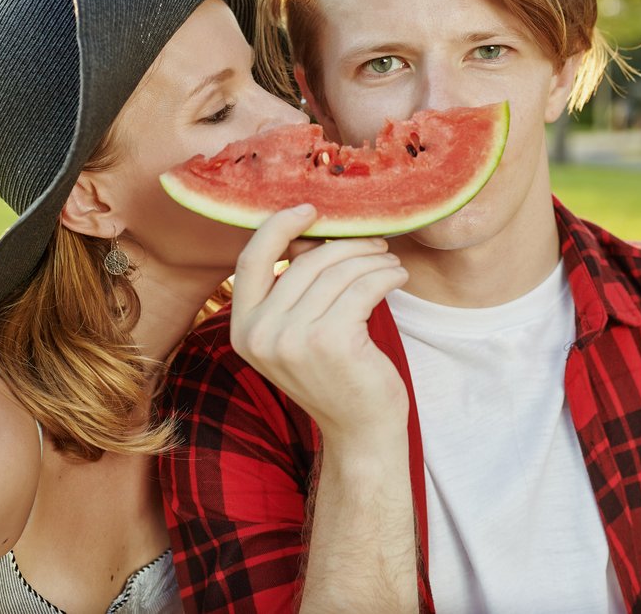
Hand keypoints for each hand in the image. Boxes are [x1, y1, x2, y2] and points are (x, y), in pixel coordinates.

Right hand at [231, 205, 409, 442]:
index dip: (278, 227)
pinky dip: (386, 275)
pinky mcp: (331, 342)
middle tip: (375, 244)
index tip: (310, 210)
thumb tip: (310, 228)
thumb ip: (292, 289)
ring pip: (337, 271)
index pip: (250, 259)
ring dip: (372, 259)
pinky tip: (398, 276)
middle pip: (304, 262)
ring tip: (390, 262)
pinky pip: (362, 287)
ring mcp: (292, 340)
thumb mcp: (297, 334)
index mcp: (242, 329)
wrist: (360, 430)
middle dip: (346, 245)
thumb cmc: (334, 376)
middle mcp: (260, 334)